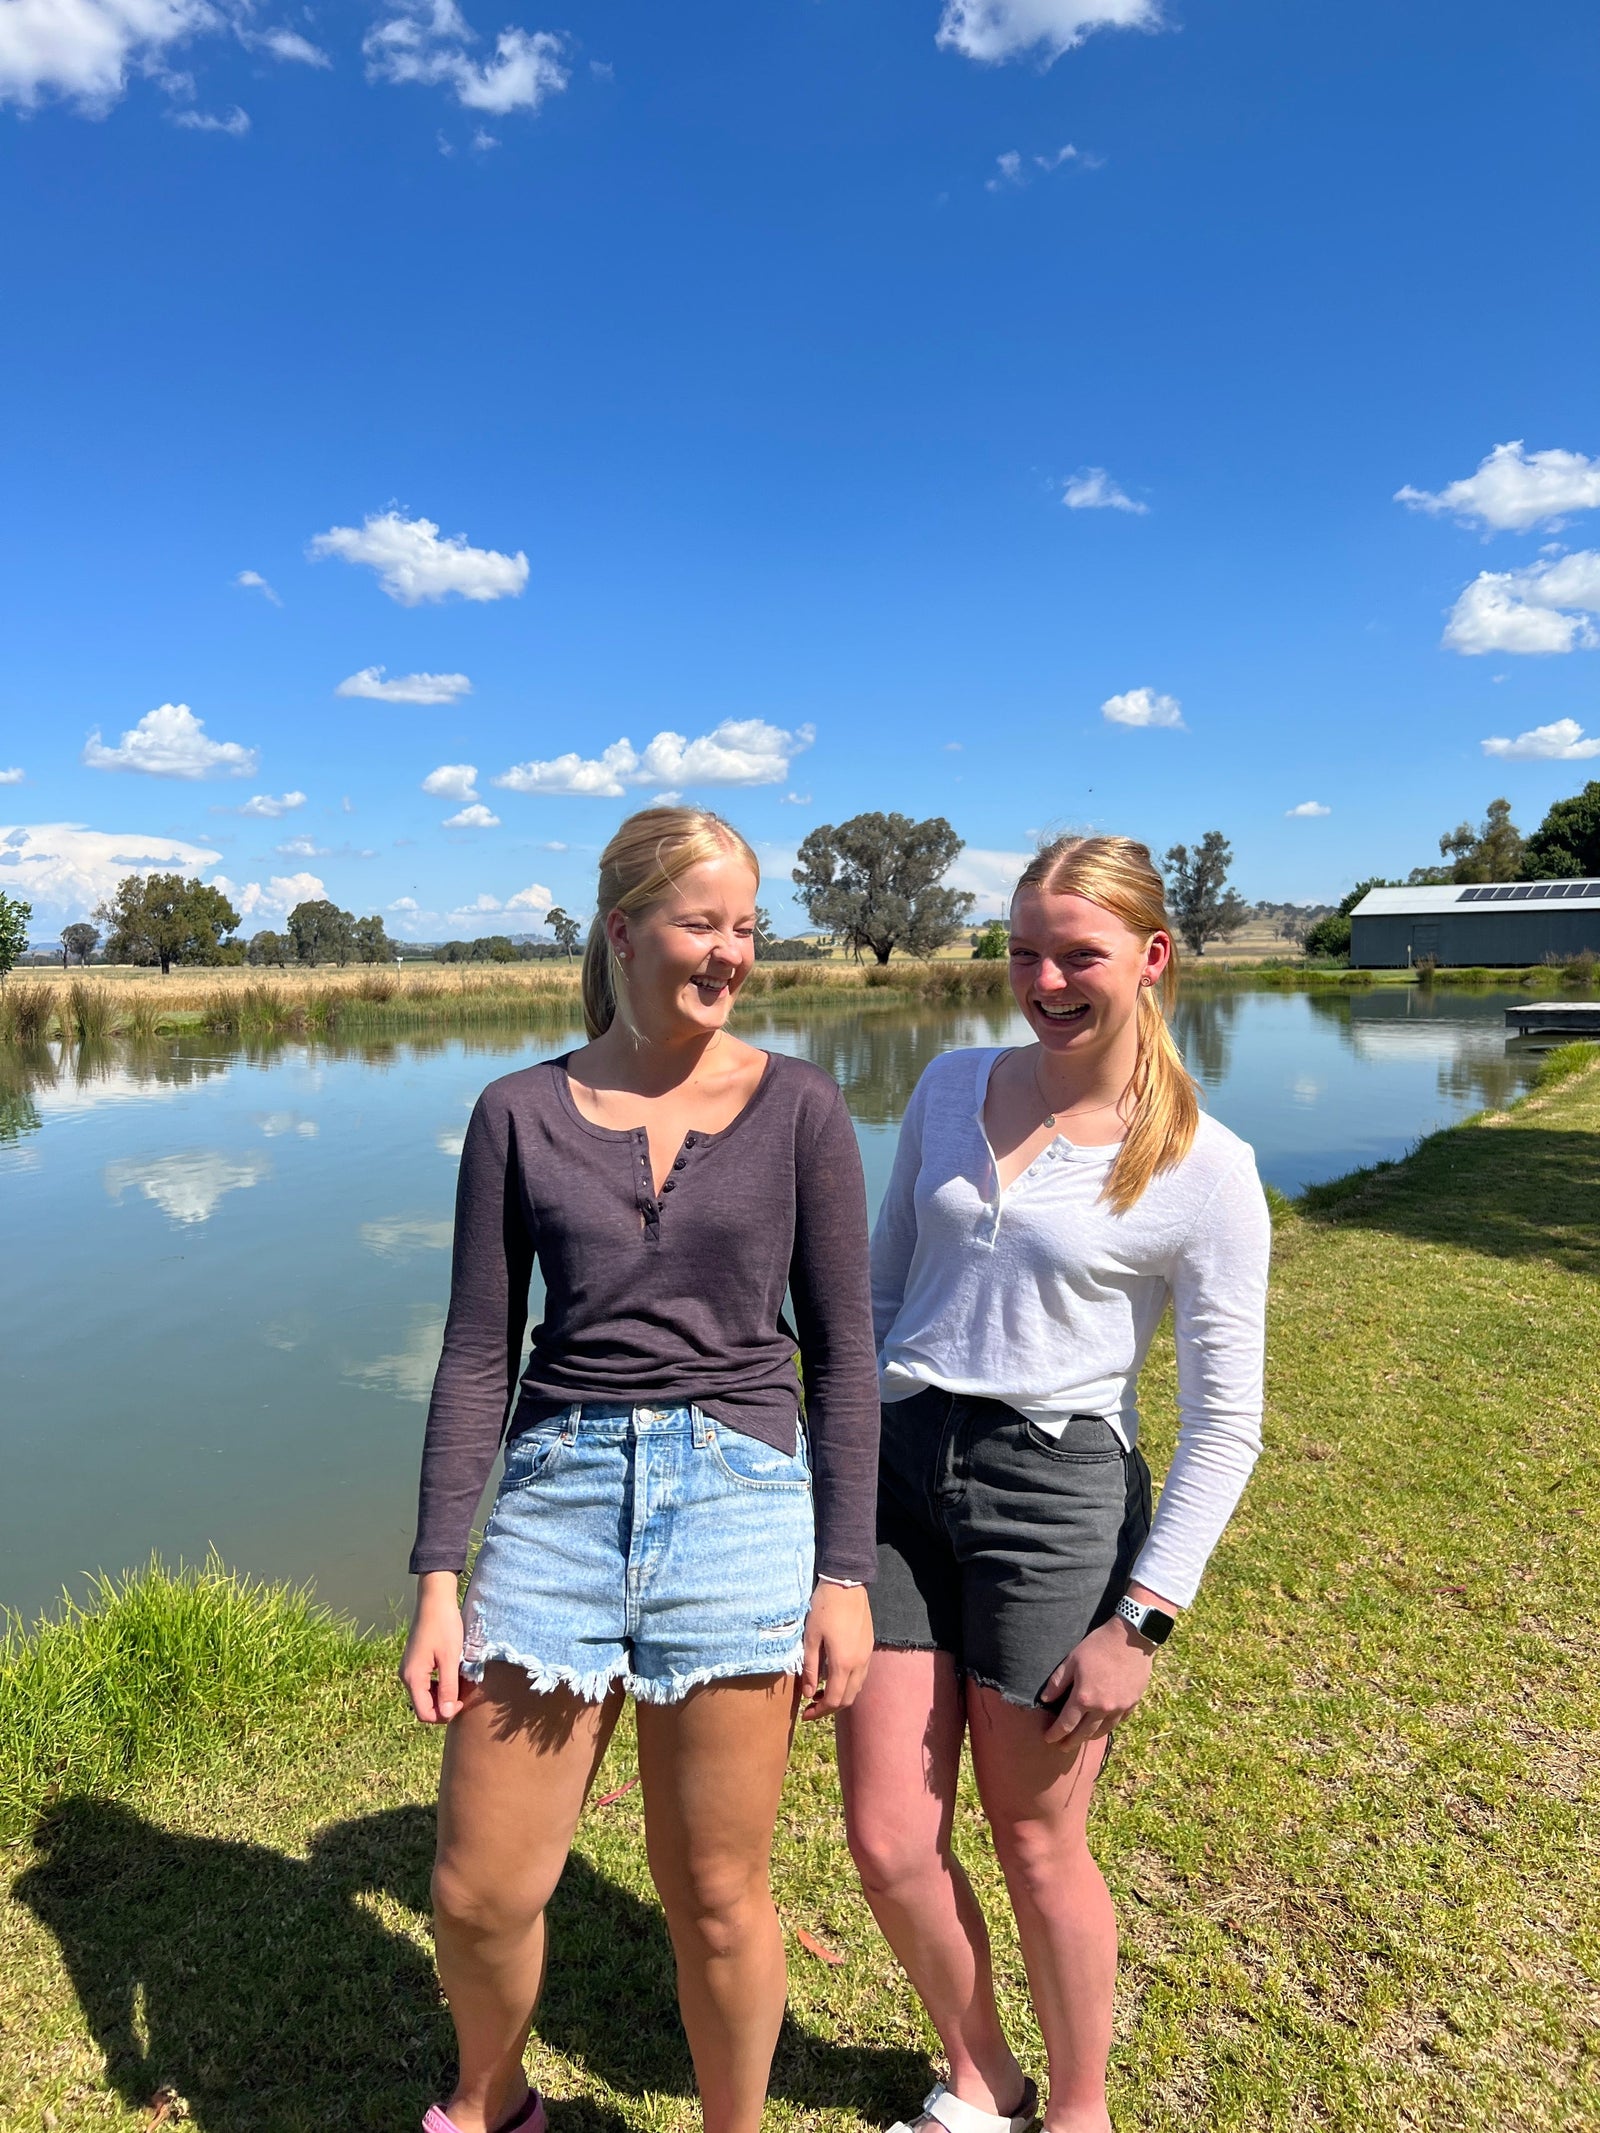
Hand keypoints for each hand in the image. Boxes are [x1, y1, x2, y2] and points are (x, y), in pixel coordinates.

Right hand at [399, 1571, 470, 1724]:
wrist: (435, 1599)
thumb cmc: (444, 1626)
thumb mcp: (450, 1658)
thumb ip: (448, 1687)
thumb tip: (447, 1713)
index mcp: (413, 1678)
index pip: (424, 1713)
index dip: (444, 1714)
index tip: (462, 1701)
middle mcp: (407, 1676)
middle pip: (424, 1705)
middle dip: (444, 1704)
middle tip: (464, 1691)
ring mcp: (410, 1669)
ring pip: (426, 1695)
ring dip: (443, 1694)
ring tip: (461, 1681)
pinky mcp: (416, 1662)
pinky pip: (426, 1683)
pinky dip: (440, 1684)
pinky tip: (453, 1673)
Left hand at [797, 1583, 873, 1720]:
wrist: (846, 1583)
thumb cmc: (824, 1608)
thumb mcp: (810, 1638)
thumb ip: (809, 1668)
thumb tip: (806, 1694)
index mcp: (843, 1663)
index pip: (834, 1699)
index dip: (819, 1711)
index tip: (805, 1714)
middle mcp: (859, 1663)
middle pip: (848, 1698)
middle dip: (830, 1707)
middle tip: (811, 1706)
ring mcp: (866, 1655)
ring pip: (857, 1688)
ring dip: (841, 1695)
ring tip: (820, 1691)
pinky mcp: (868, 1646)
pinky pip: (861, 1675)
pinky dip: (848, 1683)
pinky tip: (834, 1675)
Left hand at [1041, 1615, 1157, 1748]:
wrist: (1131, 1637)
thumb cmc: (1098, 1645)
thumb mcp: (1072, 1660)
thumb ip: (1058, 1682)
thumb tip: (1045, 1699)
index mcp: (1084, 1698)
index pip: (1066, 1723)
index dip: (1055, 1733)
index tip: (1048, 1739)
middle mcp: (1102, 1708)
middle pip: (1084, 1733)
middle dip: (1071, 1741)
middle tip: (1063, 1747)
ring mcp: (1119, 1707)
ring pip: (1103, 1731)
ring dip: (1090, 1737)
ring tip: (1083, 1738)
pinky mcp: (1132, 1703)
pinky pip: (1118, 1721)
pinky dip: (1108, 1726)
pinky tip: (1104, 1725)